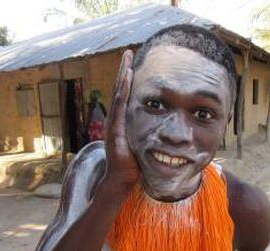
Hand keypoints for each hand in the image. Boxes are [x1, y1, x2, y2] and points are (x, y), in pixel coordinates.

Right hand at [103, 50, 139, 187]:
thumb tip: (157, 124)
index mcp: (120, 120)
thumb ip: (143, 130)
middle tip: (128, 52)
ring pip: (118, 93)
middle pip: (119, 89)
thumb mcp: (139, 142)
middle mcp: (114, 118)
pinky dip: (123, 90)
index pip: (124, 94)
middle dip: (123, 70)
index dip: (128, 78)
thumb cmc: (133, 163)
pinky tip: (127, 77)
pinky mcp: (115, 129)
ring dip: (122, 74)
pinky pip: (120, 105)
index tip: (133, 63)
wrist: (122, 179)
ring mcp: (113, 123)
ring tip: (127, 58)